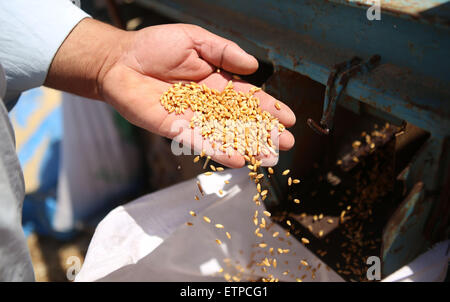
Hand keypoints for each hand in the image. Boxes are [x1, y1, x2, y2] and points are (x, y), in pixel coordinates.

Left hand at [46, 20, 295, 167]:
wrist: (119, 60)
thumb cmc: (154, 46)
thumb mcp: (196, 39)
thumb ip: (224, 52)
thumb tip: (253, 65)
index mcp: (215, 83)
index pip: (248, 98)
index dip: (268, 108)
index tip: (288, 119)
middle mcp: (207, 104)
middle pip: (241, 122)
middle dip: (264, 133)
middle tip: (286, 144)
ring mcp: (192, 118)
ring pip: (224, 135)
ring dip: (247, 147)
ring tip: (269, 158)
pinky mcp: (174, 129)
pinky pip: (199, 142)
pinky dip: (217, 150)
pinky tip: (236, 160)